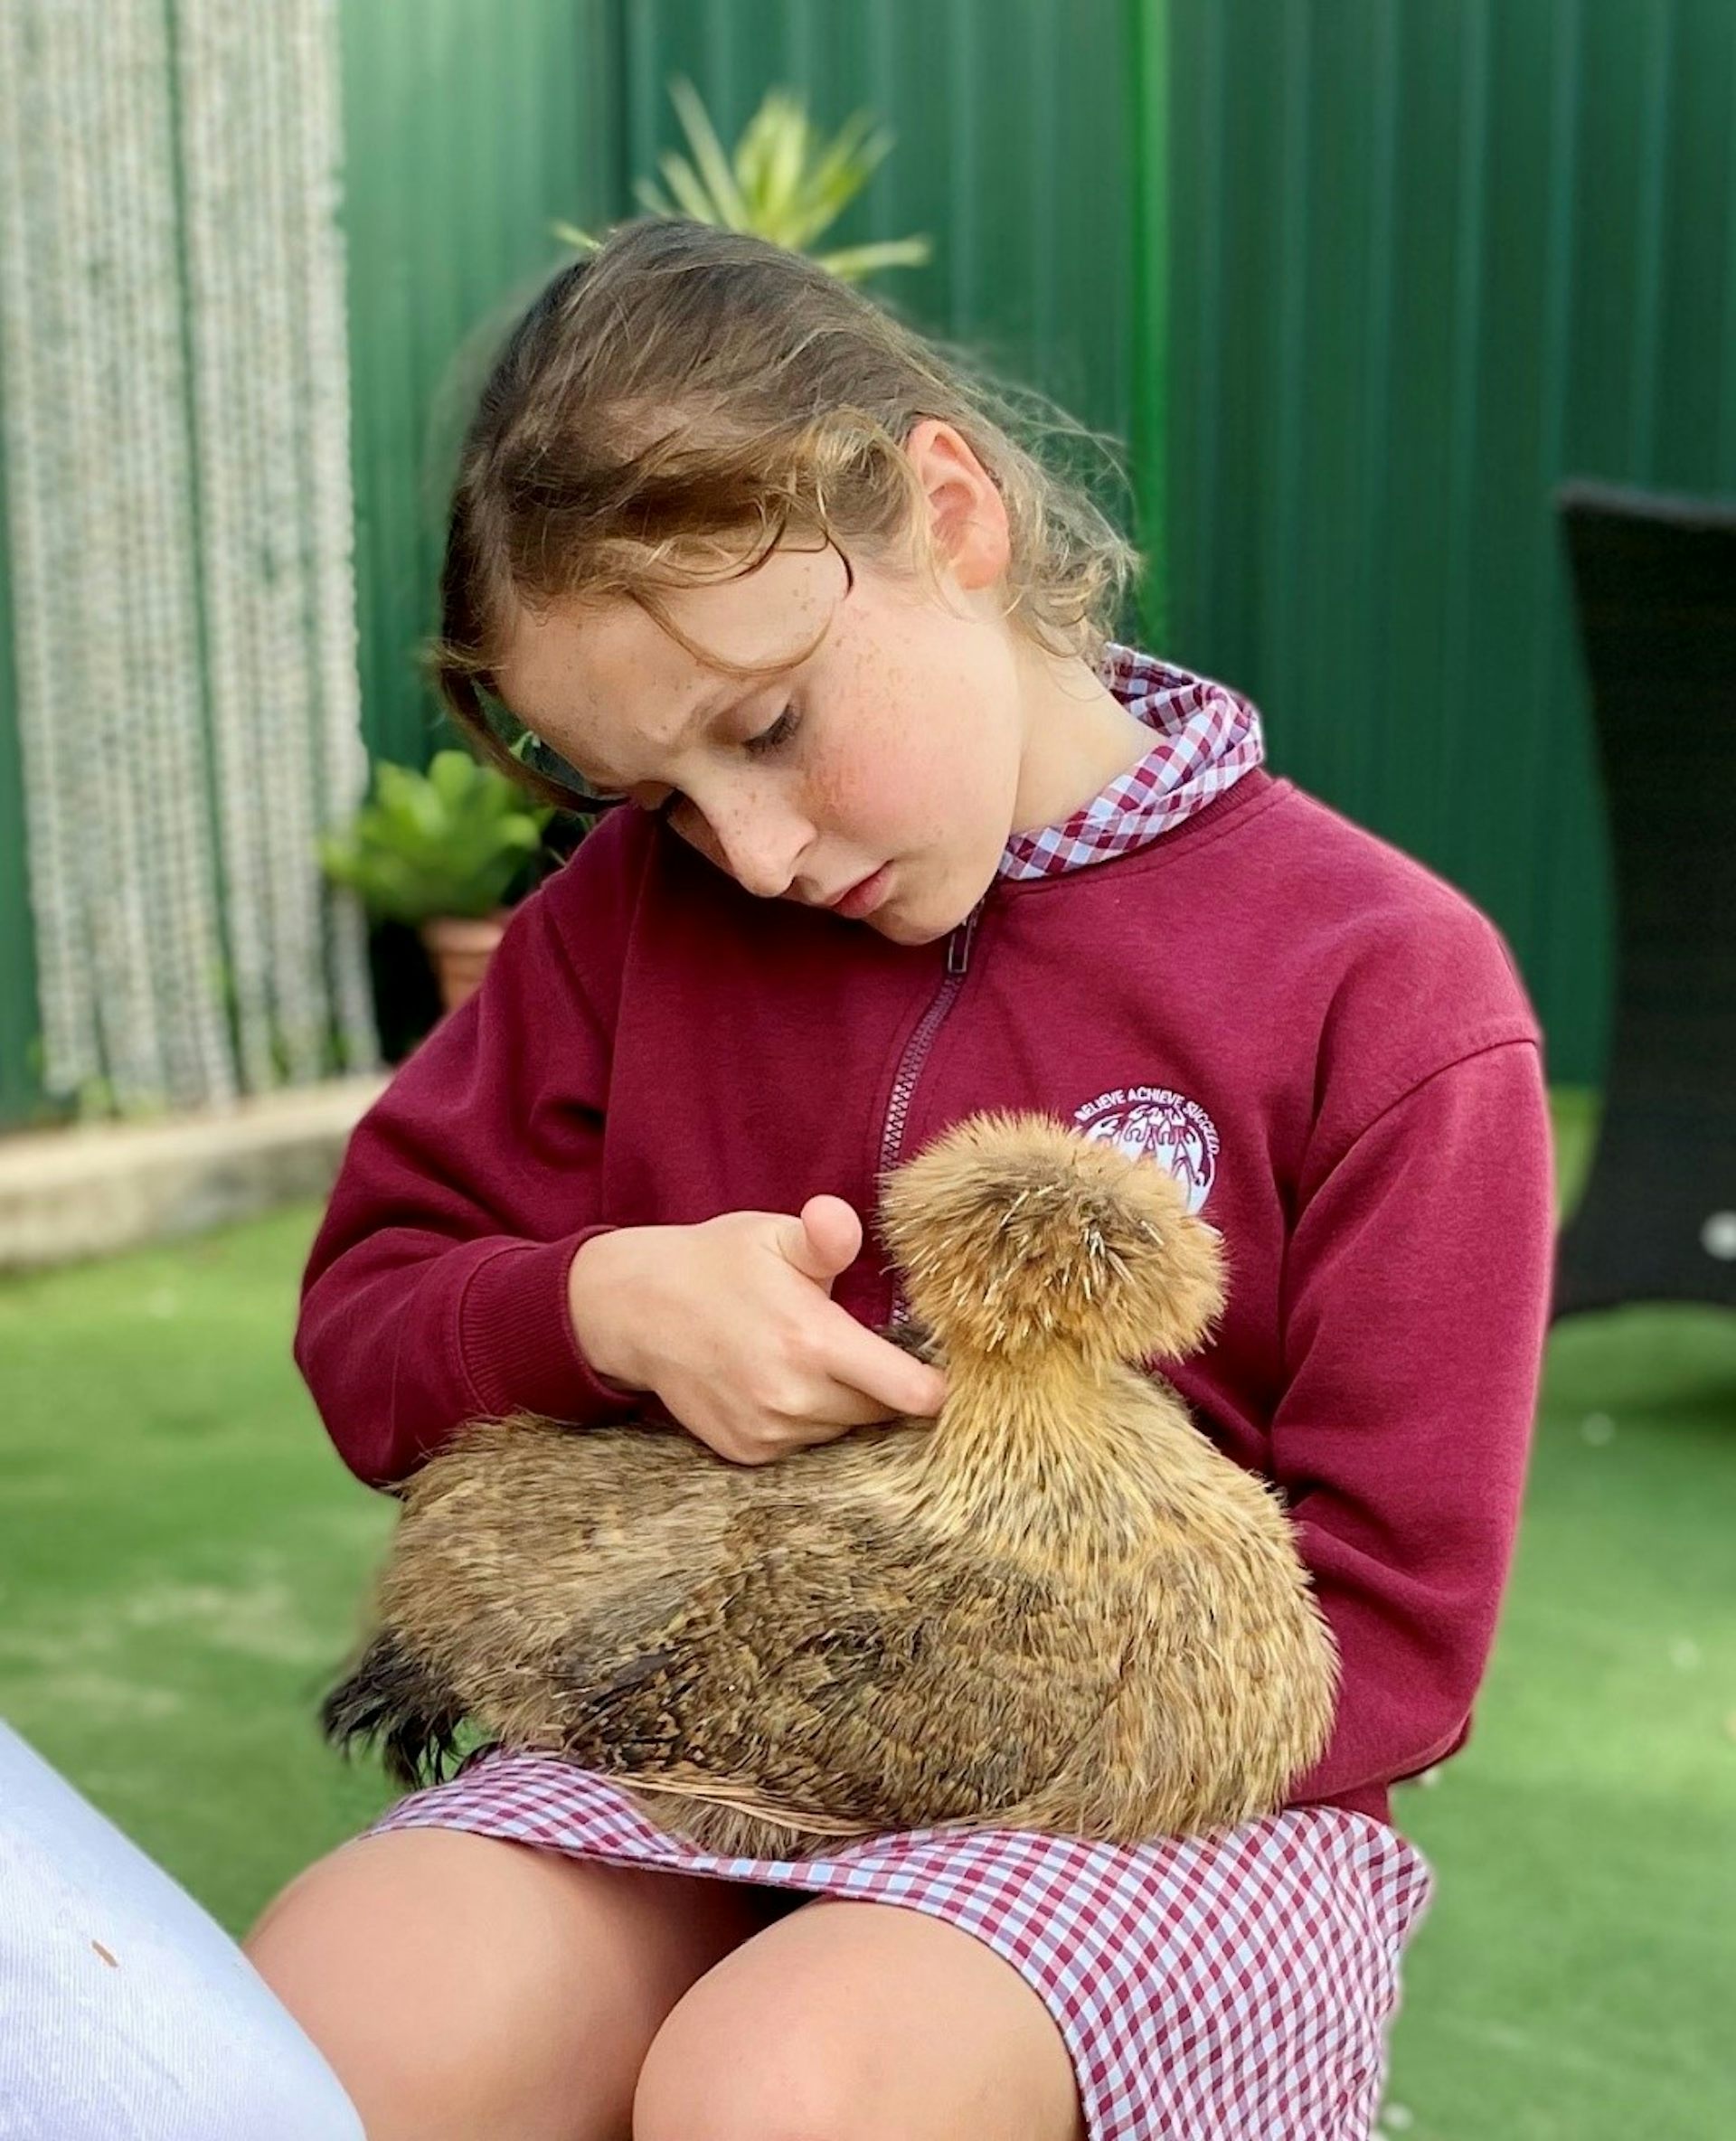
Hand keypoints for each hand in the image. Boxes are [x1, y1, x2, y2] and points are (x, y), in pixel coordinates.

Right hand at [567, 1197, 946, 1464]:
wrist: (636, 1311)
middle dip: (884, 1386)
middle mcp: (794, 1398)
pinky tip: (778, 1381)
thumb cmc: (717, 1264)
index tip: (943, 1370)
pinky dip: (804, 1420)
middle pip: (880, 1412)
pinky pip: (803, 1445)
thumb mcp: (773, 1236)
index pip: (910, 1393)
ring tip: (807, 1357)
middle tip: (858, 1348)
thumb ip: (824, 1237)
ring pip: (842, 1429)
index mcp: (813, 1342)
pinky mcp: (746, 1452)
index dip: (937, 1385)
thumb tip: (840, 1219)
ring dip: (842, 1404)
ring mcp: (767, 1431)